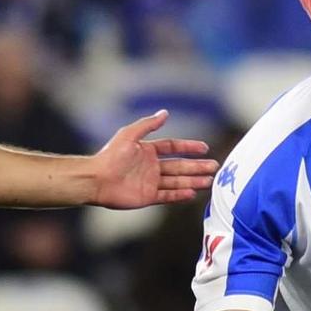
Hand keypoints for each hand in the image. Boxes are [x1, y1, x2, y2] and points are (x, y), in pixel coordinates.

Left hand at [89, 111, 216, 208]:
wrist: (96, 179)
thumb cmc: (110, 155)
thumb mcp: (129, 135)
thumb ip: (148, 125)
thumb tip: (165, 113)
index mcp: (147, 151)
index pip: (173, 148)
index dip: (188, 147)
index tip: (204, 148)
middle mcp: (151, 167)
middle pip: (179, 166)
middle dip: (197, 166)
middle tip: (214, 167)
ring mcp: (150, 182)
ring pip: (177, 181)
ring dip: (193, 181)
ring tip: (209, 181)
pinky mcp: (147, 197)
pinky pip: (167, 196)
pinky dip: (180, 195)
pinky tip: (193, 193)